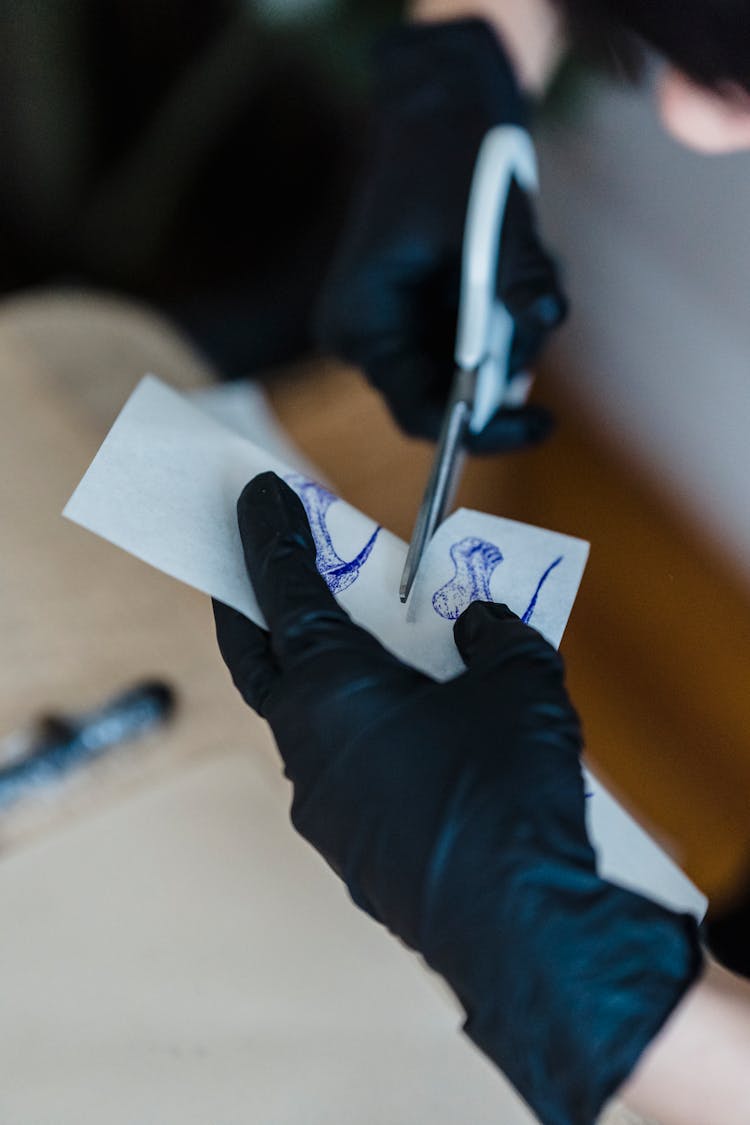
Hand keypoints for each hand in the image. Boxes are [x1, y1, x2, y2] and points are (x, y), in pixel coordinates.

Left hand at [214, 472, 701, 1124]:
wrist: (525, 931)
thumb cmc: (512, 794)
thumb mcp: (521, 687)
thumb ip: (496, 638)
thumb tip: (481, 625)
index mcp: (332, 690)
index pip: (284, 590)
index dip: (270, 534)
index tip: (256, 493)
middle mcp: (307, 747)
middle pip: (259, 658)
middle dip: (251, 606)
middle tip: (255, 565)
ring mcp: (323, 806)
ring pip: (300, 720)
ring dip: (312, 676)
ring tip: (354, 646)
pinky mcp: (351, 850)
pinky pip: (337, 771)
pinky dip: (352, 732)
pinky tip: (401, 731)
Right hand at [316, 20, 566, 453]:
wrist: (440, 102)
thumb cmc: (450, 150)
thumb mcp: (492, 216)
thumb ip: (516, 277)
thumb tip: (546, 321)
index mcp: (363, 323)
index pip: (419, 412)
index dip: (480, 430)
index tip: (539, 425)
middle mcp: (372, 336)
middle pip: (453, 394)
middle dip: (509, 364)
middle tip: (540, 309)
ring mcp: (397, 326)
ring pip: (474, 370)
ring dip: (517, 331)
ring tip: (529, 264)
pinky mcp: (425, 314)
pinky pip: (480, 342)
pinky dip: (512, 314)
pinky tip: (518, 261)